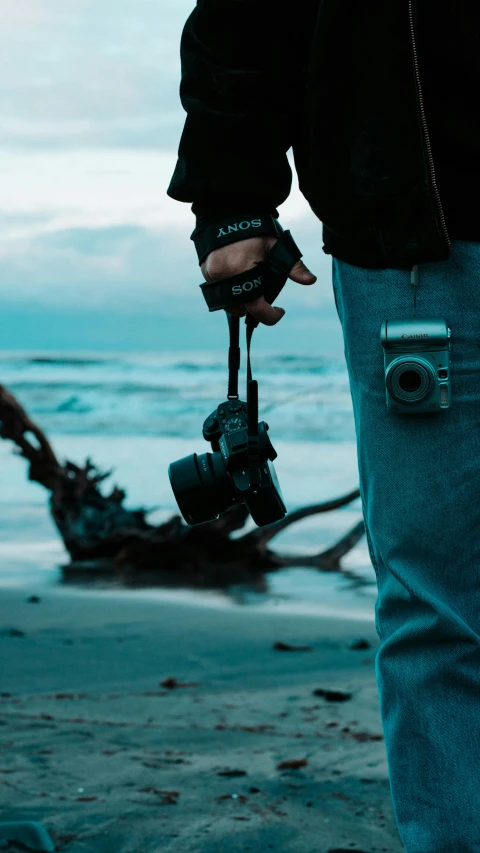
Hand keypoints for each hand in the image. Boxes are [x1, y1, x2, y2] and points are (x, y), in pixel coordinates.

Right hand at [200, 236, 316, 325]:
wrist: (227, 210)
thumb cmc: (255, 228)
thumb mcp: (277, 245)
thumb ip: (293, 265)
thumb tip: (310, 280)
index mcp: (241, 270)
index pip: (255, 307)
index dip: (270, 316)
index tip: (280, 312)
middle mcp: (223, 276)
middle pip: (240, 309)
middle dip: (254, 308)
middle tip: (265, 298)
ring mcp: (211, 275)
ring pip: (227, 303)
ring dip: (241, 302)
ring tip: (252, 288)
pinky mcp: (205, 272)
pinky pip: (218, 292)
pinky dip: (230, 291)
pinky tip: (239, 279)